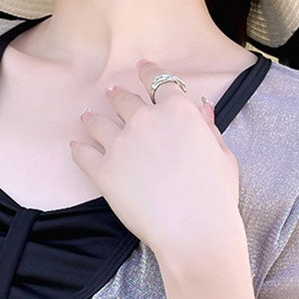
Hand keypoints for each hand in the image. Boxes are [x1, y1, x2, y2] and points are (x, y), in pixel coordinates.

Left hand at [69, 59, 241, 256]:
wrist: (194, 230)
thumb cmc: (215, 197)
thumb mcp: (222, 155)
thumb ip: (208, 128)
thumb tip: (202, 109)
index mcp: (179, 112)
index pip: (159, 81)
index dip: (149, 72)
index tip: (142, 67)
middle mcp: (146, 120)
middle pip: (124, 99)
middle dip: (117, 96)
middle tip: (111, 93)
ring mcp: (121, 144)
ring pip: (98, 122)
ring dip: (92, 118)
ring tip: (87, 117)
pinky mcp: (104, 170)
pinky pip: (83, 153)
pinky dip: (78, 148)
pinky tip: (76, 146)